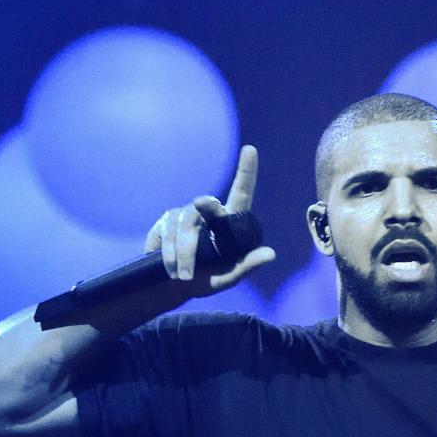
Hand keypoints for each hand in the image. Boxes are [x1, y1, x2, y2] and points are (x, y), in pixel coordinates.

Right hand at [144, 144, 276, 296]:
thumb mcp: (230, 277)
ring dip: (181, 253)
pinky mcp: (164, 222)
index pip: (241, 192)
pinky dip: (167, 253)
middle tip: (200, 212)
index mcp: (231, 222)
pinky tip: (168, 267)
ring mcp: (184, 214)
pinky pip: (165, 232)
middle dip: (203, 211)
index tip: (250, 149)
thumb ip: (248, 265)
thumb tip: (271, 254)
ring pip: (182, 224)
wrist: (176, 287)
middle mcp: (208, 213)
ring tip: (183, 276)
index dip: (246, 171)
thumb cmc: (209, 279)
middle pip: (205, 205)